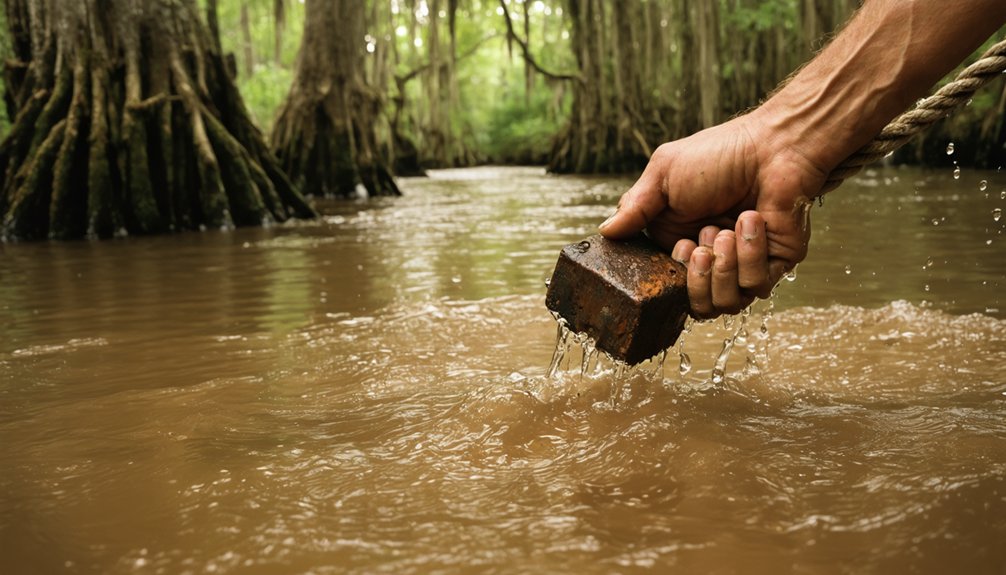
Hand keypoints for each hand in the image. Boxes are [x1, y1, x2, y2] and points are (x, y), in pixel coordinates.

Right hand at [599, 113, 826, 318]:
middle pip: (696, 305)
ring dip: (724, 266)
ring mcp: (744, 264)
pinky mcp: (775, 265)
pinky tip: (752, 219)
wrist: (774, 146)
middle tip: (701, 243)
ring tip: (727, 228)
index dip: (671, 277)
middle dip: (697, 277)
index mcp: (681, 240)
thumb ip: (634, 207)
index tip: (681, 246)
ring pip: (727, 304)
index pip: (668, 285)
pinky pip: (756, 286)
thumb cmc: (719, 155)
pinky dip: (751, 253)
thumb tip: (604, 232)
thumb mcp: (663, 174)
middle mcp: (712, 259)